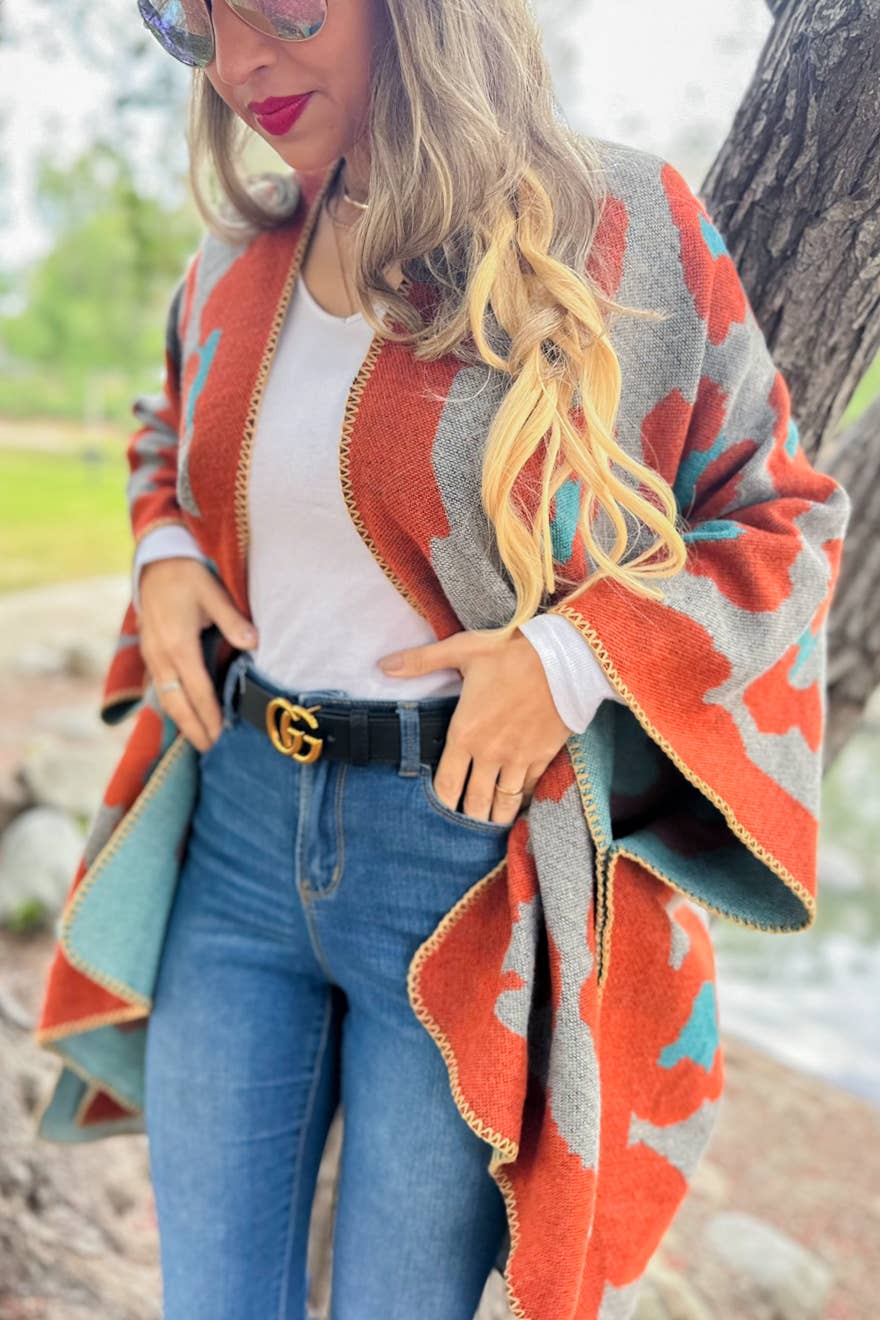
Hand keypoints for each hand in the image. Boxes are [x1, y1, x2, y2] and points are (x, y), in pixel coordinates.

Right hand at [138, 558, 258, 752]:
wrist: (154, 562)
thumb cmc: (187, 576)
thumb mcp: (213, 592)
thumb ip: (233, 620)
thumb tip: (254, 643)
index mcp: (178, 644)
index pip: (197, 690)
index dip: (209, 714)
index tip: (220, 734)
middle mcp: (161, 656)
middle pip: (176, 703)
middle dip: (193, 728)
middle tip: (209, 749)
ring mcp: (151, 655)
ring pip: (165, 698)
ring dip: (181, 720)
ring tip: (198, 739)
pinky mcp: (148, 653)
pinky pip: (159, 687)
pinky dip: (171, 705)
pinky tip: (182, 715)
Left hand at [378, 627, 572, 825]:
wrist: (565, 657)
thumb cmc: (511, 652)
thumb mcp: (462, 650)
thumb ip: (421, 661)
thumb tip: (382, 666)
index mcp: (465, 732)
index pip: (447, 784)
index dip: (440, 803)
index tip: (435, 813)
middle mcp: (490, 753)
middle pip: (474, 802)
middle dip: (466, 818)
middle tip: (460, 830)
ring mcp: (518, 758)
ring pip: (503, 803)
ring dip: (494, 818)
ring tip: (487, 827)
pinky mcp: (543, 756)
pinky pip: (529, 789)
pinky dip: (521, 801)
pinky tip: (515, 805)